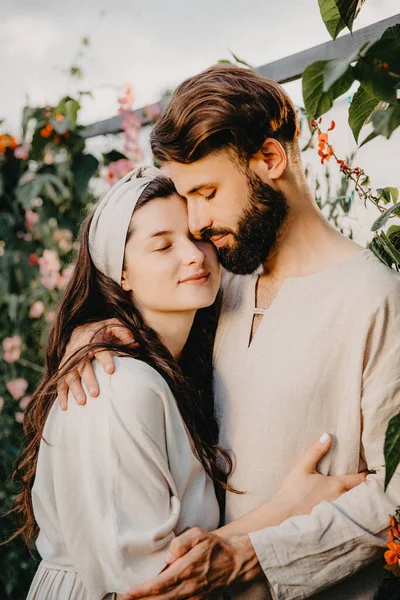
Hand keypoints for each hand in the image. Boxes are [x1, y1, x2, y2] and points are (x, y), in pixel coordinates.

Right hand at [57, 318, 133, 409]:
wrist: (81, 330)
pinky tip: (65, 407)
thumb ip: (124, 333)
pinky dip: (62, 395)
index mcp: (92, 341)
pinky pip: (60, 382)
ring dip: (75, 389)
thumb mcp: (114, 326)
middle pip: (83, 366)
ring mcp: (69, 361)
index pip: (99, 350)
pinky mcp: (64, 369)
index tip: (111, 370)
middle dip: (89, 380)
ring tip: (82, 402)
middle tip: (96, 394)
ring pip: (70, 376)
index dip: (105, 360)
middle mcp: (79, 352)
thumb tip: (135, 344)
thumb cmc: (102, 331)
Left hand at [122, 529, 261, 599]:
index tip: (128, 593)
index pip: (160, 583)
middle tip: (125, 599)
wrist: (235, 561)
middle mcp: (189, 587)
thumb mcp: (199, 535)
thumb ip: (181, 542)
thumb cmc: (214, 546)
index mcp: (187, 569)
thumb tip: (168, 554)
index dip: (142, 590)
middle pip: (161, 599)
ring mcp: (194, 597)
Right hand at [272, 433, 367, 519]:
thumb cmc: (292, 491)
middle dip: (361, 486)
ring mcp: (338, 512)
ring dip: (354, 497)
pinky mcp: (332, 521)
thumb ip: (316, 451)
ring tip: (350, 490)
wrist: (282, 516)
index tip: (366, 469)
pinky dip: (347, 507)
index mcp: (337, 485)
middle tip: (359, 479)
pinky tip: (339, 504)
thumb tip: (327, 435)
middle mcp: (342, 499)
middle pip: (360, 492)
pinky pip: (346, 512)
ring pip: (353, 503)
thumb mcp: (302, 467)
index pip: (361, 479)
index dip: (365, 473)